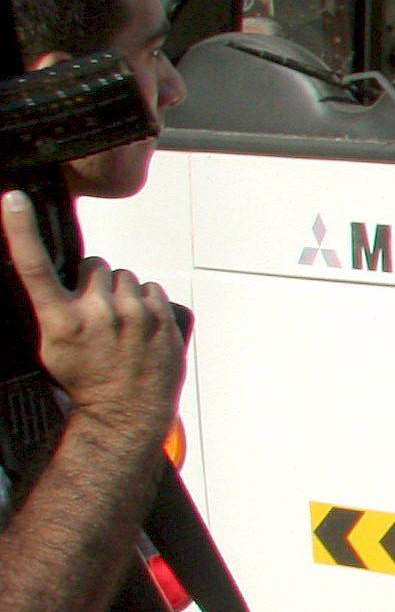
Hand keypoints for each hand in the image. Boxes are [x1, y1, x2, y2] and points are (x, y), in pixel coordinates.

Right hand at [6, 191, 179, 439]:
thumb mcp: (52, 347)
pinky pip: (150, 288)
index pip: (34, 266)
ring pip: (123, 276)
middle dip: (91, 281)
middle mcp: (96, 312)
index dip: (20, 229)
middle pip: (93, 265)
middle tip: (95, 311)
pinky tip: (139, 324)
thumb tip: (54, 281)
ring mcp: (133, 314)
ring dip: (120, 291)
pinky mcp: (162, 317)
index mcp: (60, 320)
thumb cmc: (85, 380)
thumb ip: (53, 310)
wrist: (126, 411)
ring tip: (120, 321)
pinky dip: (144, 301)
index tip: (14, 200)